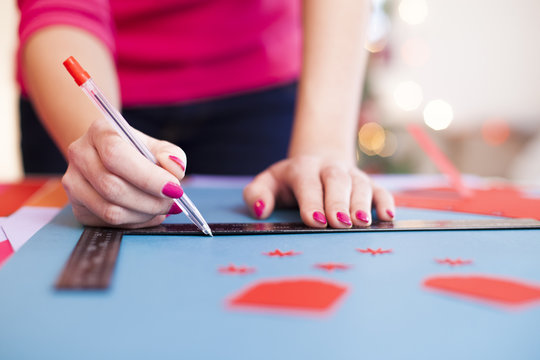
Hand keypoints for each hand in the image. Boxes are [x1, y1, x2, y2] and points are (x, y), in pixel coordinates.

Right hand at [62, 117, 187, 227]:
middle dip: (150, 200)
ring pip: (110, 210)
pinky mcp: (77, 207)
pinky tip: (147, 213)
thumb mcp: (158, 147)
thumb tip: (175, 170)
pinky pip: (108, 223)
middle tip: (172, 202)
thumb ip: (172, 155)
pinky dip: (135, 223)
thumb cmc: (138, 152)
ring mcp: (74, 182)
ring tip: (161, 207)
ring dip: (144, 214)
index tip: (174, 188)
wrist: (110, 159)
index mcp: (99, 131)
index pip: (117, 156)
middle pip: (112, 187)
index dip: (147, 176)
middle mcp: (79, 154)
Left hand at [243, 156, 394, 227]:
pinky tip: (387, 217)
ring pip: (360, 185)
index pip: (307, 182)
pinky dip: (385, 202)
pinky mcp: (368, 183)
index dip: (312, 201)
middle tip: (340, 224)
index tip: (315, 221)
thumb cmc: (288, 182)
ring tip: (361, 223)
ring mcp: (351, 175)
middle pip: (337, 181)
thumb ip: (257, 194)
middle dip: (338, 203)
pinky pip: (380, 190)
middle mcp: (329, 168)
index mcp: (302, 168)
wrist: (316, 162)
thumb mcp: (267, 183)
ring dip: (362, 204)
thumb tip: (260, 209)